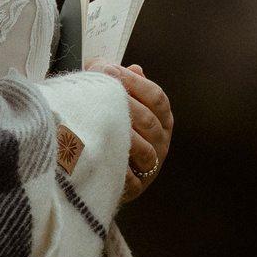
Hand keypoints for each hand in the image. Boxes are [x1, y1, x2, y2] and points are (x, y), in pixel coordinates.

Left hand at [95, 62, 172, 201]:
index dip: (134, 82)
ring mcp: (150, 167)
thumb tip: (131, 68)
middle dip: (124, 102)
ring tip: (101, 119)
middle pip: (149, 120)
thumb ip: (119, 81)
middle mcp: (161, 142)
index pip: (157, 97)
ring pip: (144, 150)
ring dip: (123, 134)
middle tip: (99, 88)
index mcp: (162, 120)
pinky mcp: (135, 187)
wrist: (95, 167)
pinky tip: (103, 153)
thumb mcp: (113, 101)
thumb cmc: (108, 127)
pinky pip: (131, 179)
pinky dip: (119, 167)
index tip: (110, 70)